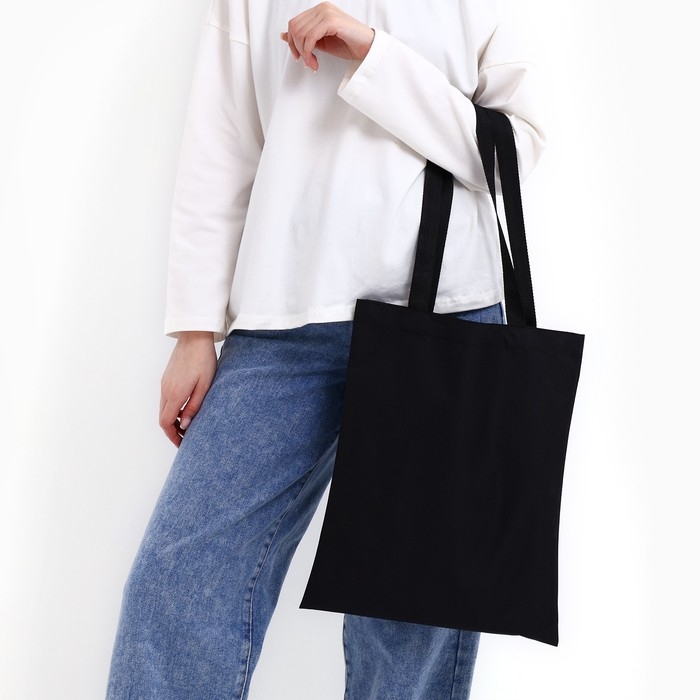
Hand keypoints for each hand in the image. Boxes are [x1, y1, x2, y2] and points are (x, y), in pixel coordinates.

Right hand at [159, 331, 216, 446]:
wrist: (194, 337)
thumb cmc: (203, 360)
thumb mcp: (205, 386)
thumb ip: (194, 406)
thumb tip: (186, 425)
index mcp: (175, 394)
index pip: (166, 423)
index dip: (173, 436)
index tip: (182, 443)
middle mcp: (165, 390)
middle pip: (163, 418)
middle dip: (172, 431)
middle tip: (186, 438)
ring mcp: (164, 383)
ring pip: (163, 408)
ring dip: (172, 420)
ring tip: (188, 425)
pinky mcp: (166, 378)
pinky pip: (166, 398)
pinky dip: (172, 409)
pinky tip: (185, 408)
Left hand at [281, 2, 374, 71]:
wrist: (367, 48)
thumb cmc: (347, 44)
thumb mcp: (321, 42)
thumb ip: (305, 38)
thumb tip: (284, 36)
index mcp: (318, 10)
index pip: (294, 23)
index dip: (291, 42)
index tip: (298, 57)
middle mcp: (321, 8)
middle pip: (295, 27)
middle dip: (296, 49)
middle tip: (306, 62)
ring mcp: (326, 13)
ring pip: (301, 33)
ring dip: (304, 53)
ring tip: (312, 64)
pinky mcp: (331, 21)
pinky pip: (310, 37)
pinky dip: (309, 53)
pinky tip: (315, 62)